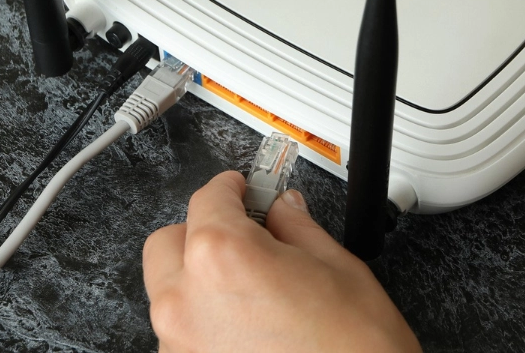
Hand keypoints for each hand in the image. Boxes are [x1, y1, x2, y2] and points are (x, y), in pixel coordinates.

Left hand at [143, 171, 421, 352]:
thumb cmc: (355, 348)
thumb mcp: (335, 266)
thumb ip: (296, 228)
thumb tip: (283, 211)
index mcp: (222, 256)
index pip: (208, 199)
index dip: (231, 188)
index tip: (243, 189)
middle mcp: (186, 301)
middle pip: (170, 243)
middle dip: (203, 233)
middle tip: (246, 236)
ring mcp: (180, 345)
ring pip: (170, 292)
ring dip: (199, 280)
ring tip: (251, 288)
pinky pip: (182, 334)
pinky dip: (205, 322)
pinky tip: (248, 325)